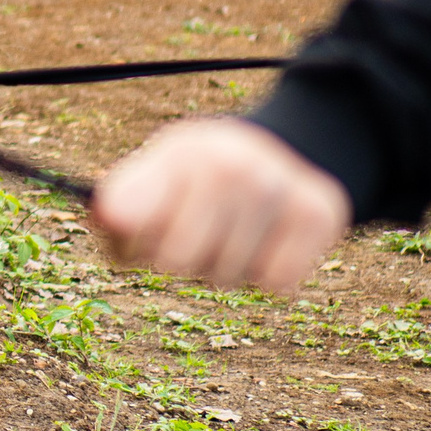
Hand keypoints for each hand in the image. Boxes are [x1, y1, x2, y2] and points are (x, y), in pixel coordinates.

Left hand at [91, 118, 353, 294]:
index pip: (123, 218)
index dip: (126, 242)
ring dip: (223, 269)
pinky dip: (269, 274)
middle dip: (178, 260)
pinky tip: (268, 239)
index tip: (136, 236)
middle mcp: (228, 162)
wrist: (285, 150)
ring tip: (232, 231)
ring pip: (227, 278)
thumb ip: (121, 200)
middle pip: (176, 262)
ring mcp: (277, 184)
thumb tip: (111, 218)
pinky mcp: (319, 212)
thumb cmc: (201, 177)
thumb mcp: (157, 174)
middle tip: (195, 233)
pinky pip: (277, 281)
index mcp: (178, 151)